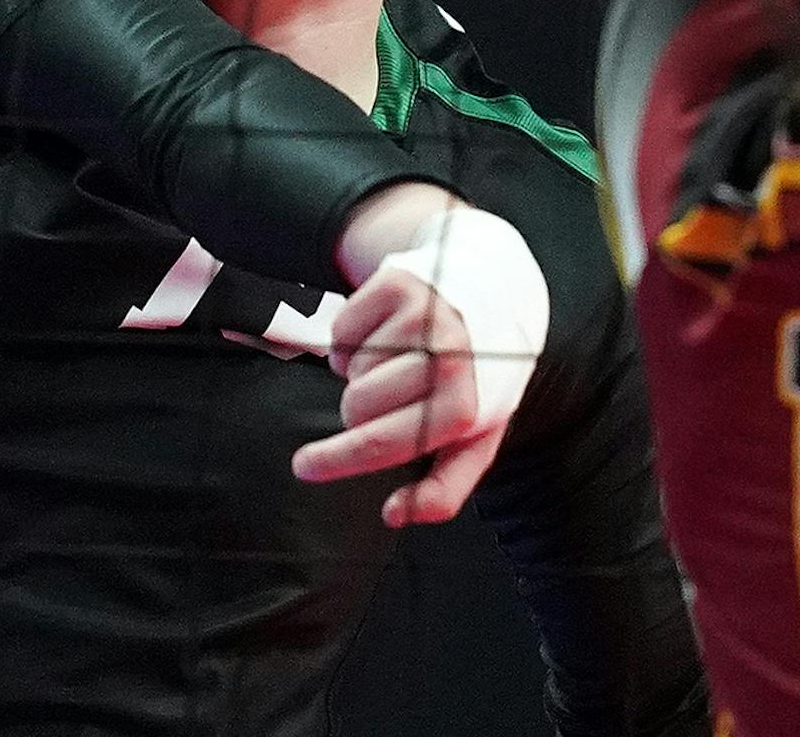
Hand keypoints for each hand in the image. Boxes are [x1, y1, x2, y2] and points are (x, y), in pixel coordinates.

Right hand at [296, 202, 548, 525]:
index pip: (383, 441)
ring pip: (350, 367)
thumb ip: (443, 490)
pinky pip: (343, 328)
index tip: (304, 467)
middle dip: (359, 412)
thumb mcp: (477, 439)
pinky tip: (383, 336)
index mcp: (463, 406)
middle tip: (385, 401)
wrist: (496, 297)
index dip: (337, 459)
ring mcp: (420, 316)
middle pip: (357, 405)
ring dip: (362, 372)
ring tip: (394, 363)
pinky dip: (353, 339)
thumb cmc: (479, 380)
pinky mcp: (397, 284)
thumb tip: (394, 515)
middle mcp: (444, 358)